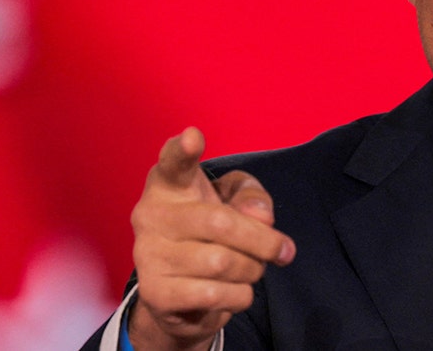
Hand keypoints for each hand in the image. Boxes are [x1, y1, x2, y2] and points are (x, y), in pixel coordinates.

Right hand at [127, 127, 295, 350]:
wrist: (180, 291)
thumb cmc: (212, 233)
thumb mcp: (237, 203)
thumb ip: (253, 197)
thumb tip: (259, 218)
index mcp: (170, 184)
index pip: (173, 162)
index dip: (182, 149)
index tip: (192, 136)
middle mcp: (151, 215)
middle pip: (221, 222)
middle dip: (264, 241)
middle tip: (283, 251)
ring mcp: (148, 255)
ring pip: (222, 263)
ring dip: (252, 271)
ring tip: (251, 270)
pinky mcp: (154, 293)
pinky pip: (214, 295)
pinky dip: (239, 296)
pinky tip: (234, 291)